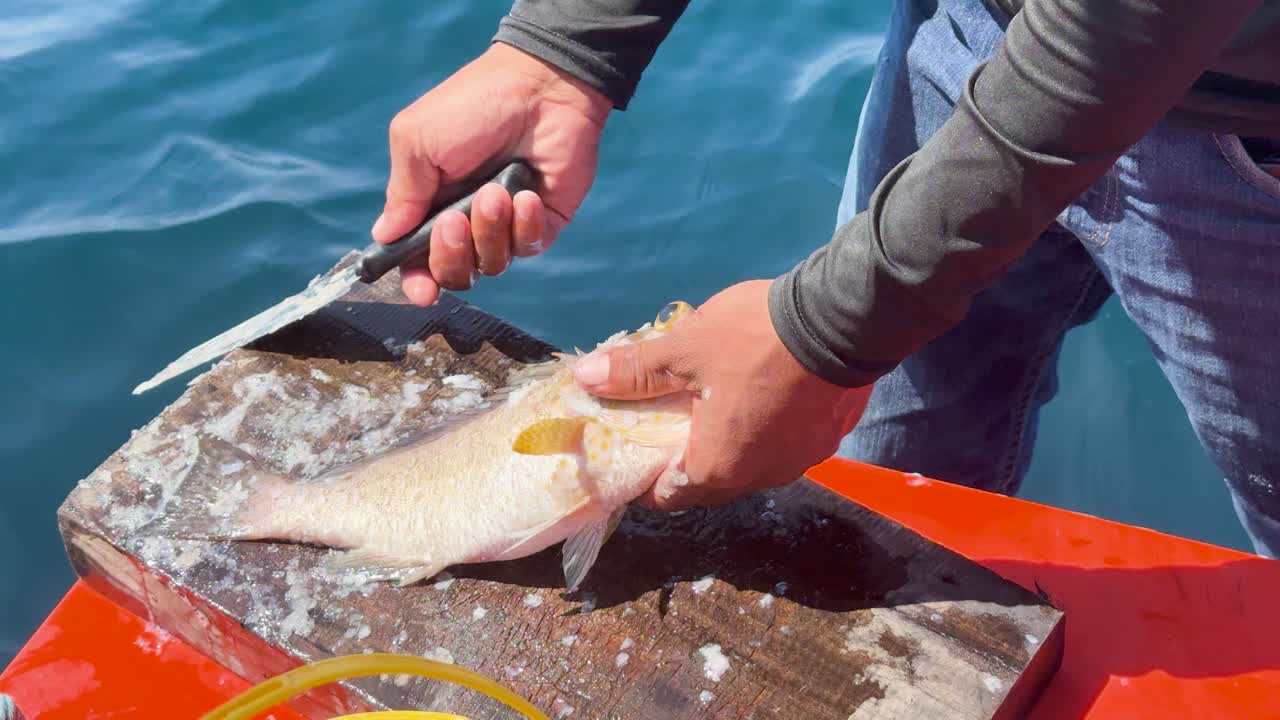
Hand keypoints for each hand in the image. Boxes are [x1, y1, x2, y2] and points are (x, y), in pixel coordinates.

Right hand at [373, 43, 610, 305]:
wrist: (540, 87)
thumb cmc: (473, 105)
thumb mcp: (418, 140)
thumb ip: (402, 193)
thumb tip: (383, 237)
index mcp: (430, 203)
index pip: (416, 258)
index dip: (416, 280)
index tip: (420, 289)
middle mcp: (466, 220)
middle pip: (452, 272)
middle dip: (449, 253)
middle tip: (454, 219)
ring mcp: (505, 224)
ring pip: (490, 265)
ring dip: (489, 230)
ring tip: (497, 190)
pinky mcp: (541, 223)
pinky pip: (527, 248)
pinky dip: (524, 224)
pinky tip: (527, 193)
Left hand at [571, 280, 872, 509]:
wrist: (843, 319)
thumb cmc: (752, 340)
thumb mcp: (684, 349)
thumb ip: (634, 371)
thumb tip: (585, 379)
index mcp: (718, 468)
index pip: (669, 497)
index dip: (644, 483)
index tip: (629, 461)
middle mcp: (759, 478)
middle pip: (710, 485)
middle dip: (683, 464)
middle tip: (664, 431)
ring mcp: (799, 462)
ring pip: (749, 466)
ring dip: (727, 447)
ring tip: (710, 411)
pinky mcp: (827, 439)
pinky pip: (782, 446)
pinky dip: (763, 432)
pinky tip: (757, 400)